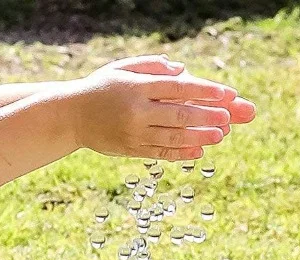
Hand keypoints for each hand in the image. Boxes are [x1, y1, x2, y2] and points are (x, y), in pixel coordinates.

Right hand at [66, 55, 255, 160]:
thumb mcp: (123, 68)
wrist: (71, 116)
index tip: (227, 94)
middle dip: (208, 116)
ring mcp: (133, 133)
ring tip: (220, 136)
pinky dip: (181, 152)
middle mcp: (137, 111)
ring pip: (173, 136)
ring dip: (200, 136)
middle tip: (229, 118)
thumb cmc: (101, 87)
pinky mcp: (130, 149)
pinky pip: (160, 152)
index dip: (205, 91)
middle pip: (180, 114)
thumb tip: (182, 70)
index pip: (178, 88)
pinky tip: (198, 151)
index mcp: (137, 87)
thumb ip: (152, 66)